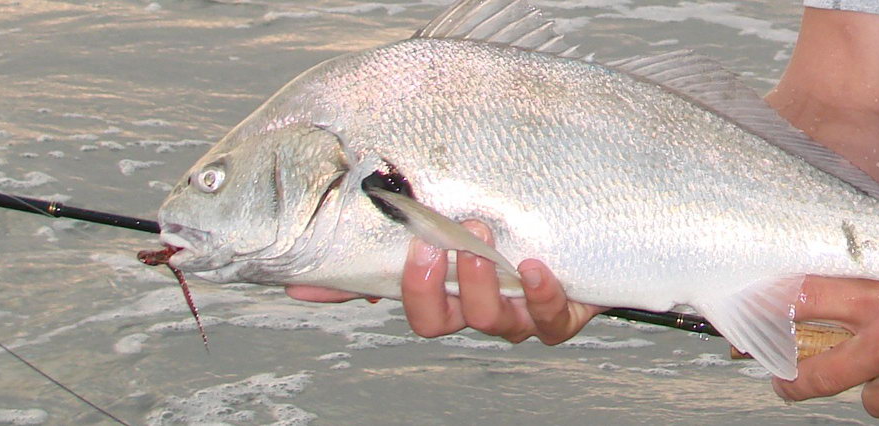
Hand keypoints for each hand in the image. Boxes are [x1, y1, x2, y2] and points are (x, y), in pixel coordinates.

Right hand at [287, 221, 602, 343]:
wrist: (581, 226)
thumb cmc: (504, 227)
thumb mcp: (441, 228)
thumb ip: (377, 248)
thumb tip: (297, 281)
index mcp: (451, 295)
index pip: (416, 309)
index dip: (407, 288)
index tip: (411, 247)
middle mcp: (481, 311)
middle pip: (446, 322)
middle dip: (439, 284)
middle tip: (446, 240)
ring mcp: (522, 315)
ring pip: (495, 323)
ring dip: (483, 282)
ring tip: (484, 238)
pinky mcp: (563, 312)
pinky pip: (551, 320)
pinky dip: (541, 297)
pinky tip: (533, 267)